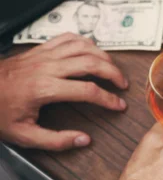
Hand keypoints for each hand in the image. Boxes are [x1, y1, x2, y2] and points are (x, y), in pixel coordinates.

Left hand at [0, 33, 127, 149]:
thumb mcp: (23, 135)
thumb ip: (55, 141)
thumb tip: (83, 140)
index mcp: (45, 89)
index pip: (88, 90)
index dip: (108, 99)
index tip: (119, 105)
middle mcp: (47, 67)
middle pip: (91, 63)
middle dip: (113, 73)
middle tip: (122, 85)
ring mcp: (44, 55)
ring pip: (84, 47)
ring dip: (103, 56)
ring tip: (112, 68)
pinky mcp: (40, 49)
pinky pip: (69, 38)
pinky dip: (86, 42)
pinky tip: (92, 51)